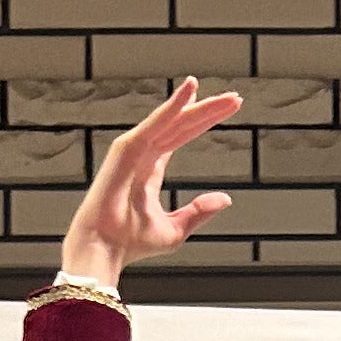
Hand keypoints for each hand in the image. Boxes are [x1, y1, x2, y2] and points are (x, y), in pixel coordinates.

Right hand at [58, 78, 243, 289]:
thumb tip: (225, 199)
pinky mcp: (127, 147)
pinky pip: (156, 122)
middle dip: (208, 111)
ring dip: (198, 105)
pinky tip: (190, 91)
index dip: (201, 122)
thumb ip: (198, 211)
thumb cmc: (130, 243)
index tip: (225, 110)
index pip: (180, 137)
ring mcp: (134, 148)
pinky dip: (173, 106)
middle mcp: (142, 154)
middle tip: (235, 99)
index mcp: (150, 170)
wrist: (105, 249)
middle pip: (181, 125)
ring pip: (173, 120)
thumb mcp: (174, 229)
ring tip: (227, 97)